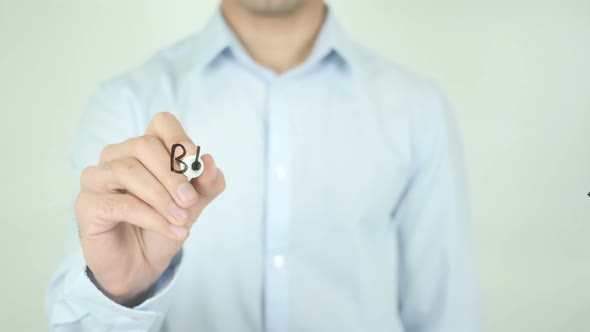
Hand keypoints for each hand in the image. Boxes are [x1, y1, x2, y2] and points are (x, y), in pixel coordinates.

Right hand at [75, 112, 224, 305]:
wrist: (142, 264)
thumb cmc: (163, 224)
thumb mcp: (194, 203)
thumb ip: (206, 183)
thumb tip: (209, 162)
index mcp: (145, 148)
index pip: (161, 124)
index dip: (178, 137)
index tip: (193, 158)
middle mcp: (117, 156)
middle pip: (144, 145)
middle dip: (172, 174)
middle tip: (190, 201)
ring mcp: (97, 177)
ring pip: (129, 171)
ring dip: (162, 198)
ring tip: (182, 220)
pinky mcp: (87, 204)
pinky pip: (121, 204)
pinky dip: (152, 218)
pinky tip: (172, 231)